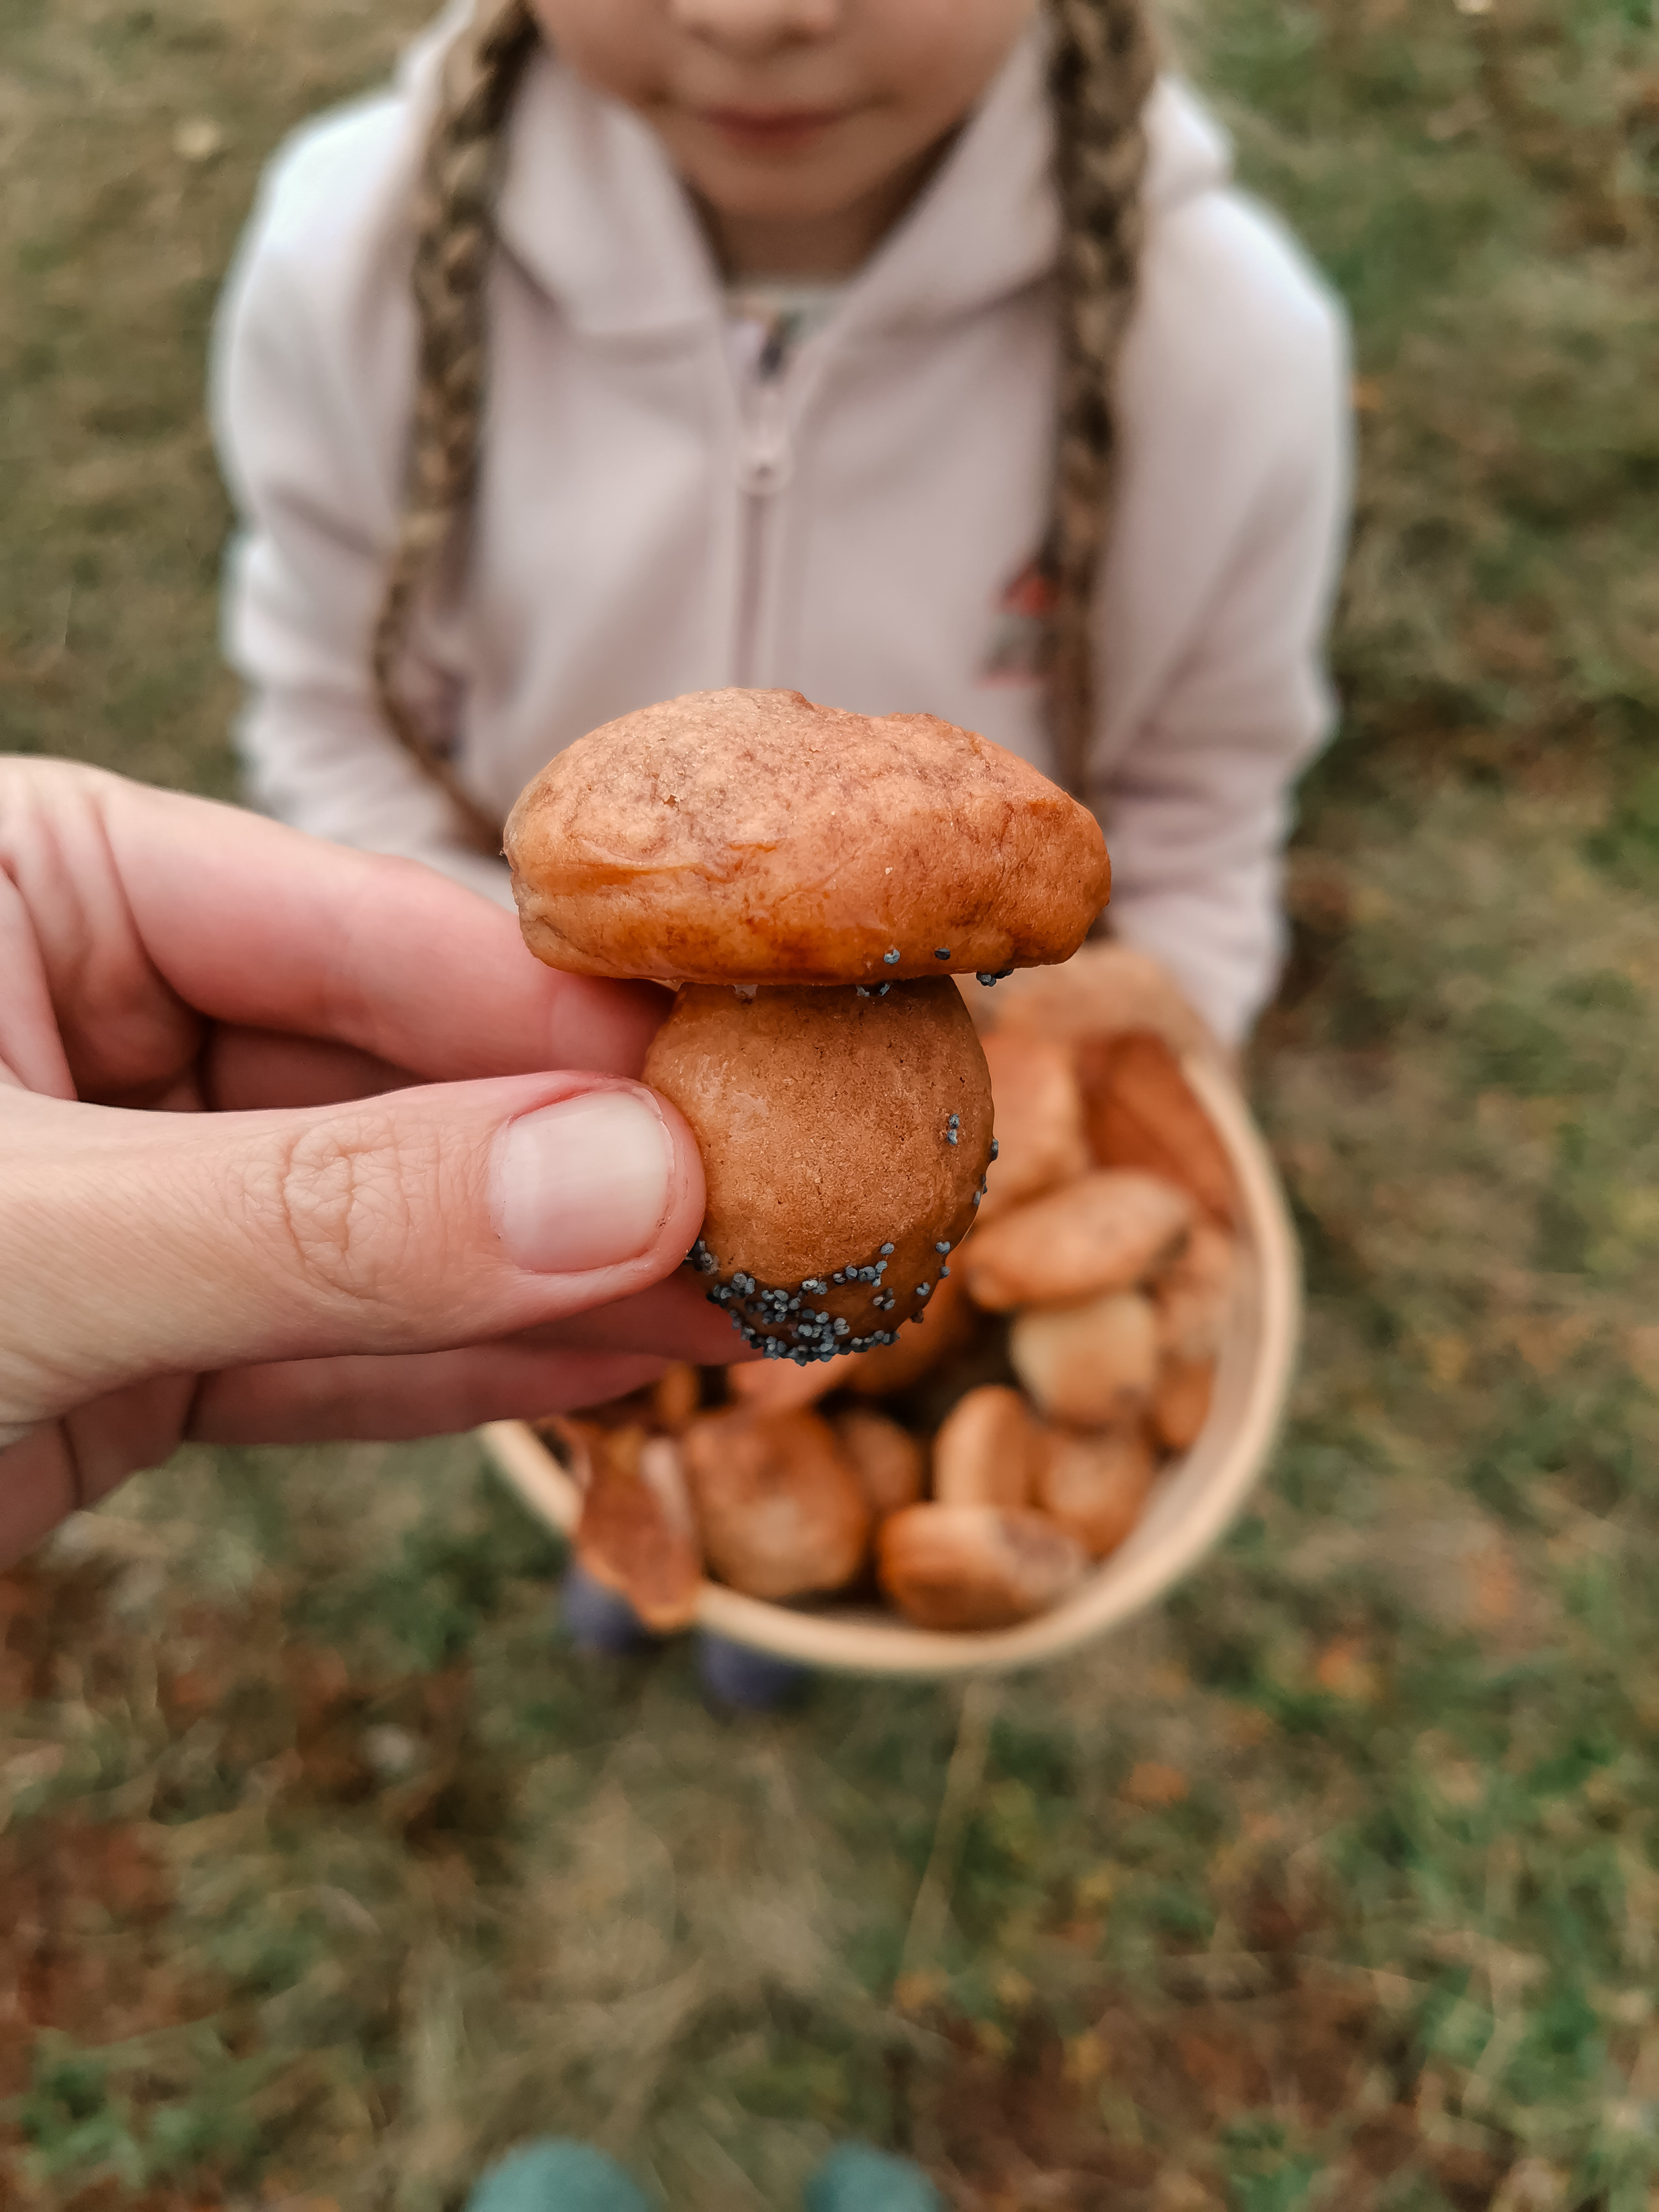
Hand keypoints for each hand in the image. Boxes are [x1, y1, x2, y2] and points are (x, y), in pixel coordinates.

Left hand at [0, 761, 735, 1565]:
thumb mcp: (36, 1239)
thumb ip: (326, 1211)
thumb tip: (635, 1182)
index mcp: (38, 885)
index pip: (358, 926)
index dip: (565, 1021)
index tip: (744, 1091)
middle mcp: (91, 1014)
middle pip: (398, 1077)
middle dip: (585, 1168)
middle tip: (787, 1216)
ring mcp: (121, 1189)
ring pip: (381, 1231)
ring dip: (562, 1283)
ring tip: (751, 1307)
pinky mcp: (130, 1348)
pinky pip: (321, 1351)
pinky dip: (458, 1375)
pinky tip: (619, 1369)